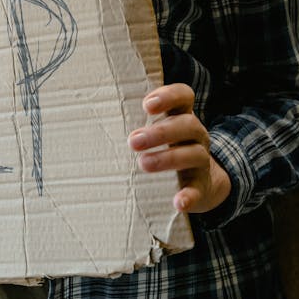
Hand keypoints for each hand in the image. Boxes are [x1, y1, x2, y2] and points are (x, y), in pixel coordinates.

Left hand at [128, 84, 230, 213]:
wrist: (201, 183)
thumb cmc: (166, 148)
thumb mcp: (157, 131)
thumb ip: (136, 122)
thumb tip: (97, 119)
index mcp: (181, 116)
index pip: (183, 96)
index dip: (168, 96)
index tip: (146, 106)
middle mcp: (195, 135)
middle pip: (188, 125)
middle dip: (160, 132)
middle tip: (133, 141)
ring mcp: (201, 160)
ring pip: (193, 154)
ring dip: (168, 158)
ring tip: (143, 164)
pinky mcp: (201, 186)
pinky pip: (198, 190)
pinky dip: (188, 196)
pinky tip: (178, 202)